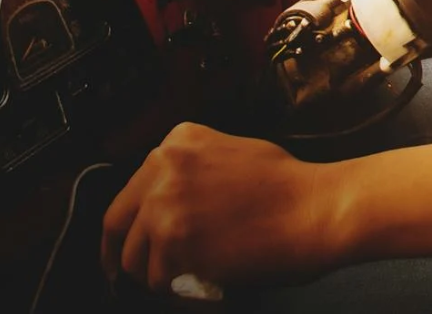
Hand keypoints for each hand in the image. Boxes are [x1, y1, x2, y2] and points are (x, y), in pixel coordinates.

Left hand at [102, 123, 341, 292]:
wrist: (314, 209)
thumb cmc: (288, 187)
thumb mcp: (231, 152)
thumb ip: (193, 169)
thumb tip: (167, 202)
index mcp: (177, 142)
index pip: (129, 190)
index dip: (127, 224)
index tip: (126, 243)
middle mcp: (164, 167)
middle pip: (117, 224)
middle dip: (121, 255)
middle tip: (131, 275)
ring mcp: (166, 205)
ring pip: (133, 259)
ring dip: (155, 275)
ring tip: (186, 278)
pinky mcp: (175, 242)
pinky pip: (158, 281)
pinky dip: (175, 290)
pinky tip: (200, 283)